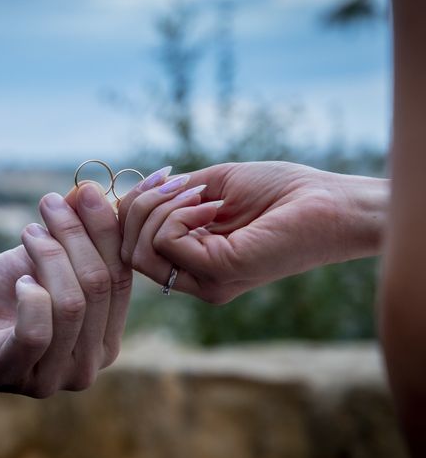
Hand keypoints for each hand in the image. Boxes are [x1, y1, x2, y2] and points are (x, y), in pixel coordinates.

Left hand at [0, 182, 131, 397]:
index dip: (106, 231)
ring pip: (71, 304)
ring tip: (28, 232)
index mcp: (105, 338)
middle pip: (99, 286)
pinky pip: (36, 331)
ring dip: (49, 255)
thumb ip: (75, 232)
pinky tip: (19, 281)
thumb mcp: (46, 258)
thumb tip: (91, 190)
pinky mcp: (15, 374)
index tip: (88, 191)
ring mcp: (54, 377)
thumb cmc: (2, 295)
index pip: (121, 277)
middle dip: (75, 235)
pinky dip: (29, 296)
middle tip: (50, 202)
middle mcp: (89, 365)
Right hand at [118, 161, 387, 303]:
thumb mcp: (212, 186)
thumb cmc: (280, 191)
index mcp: (195, 260)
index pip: (133, 246)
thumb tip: (132, 196)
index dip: (132, 209)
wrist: (330, 202)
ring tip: (200, 193)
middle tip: (178, 182)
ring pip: (140, 249)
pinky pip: (168, 241)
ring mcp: (206, 281)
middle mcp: (196, 279)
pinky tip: (213, 206)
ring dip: (158, 208)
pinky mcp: (219, 273)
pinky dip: (180, 214)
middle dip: (140, 206)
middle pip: (128, 251)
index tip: (160, 176)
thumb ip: (172, 198)